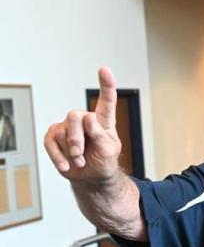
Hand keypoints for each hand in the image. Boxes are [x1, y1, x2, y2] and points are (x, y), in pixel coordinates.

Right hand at [44, 67, 121, 183]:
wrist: (91, 176)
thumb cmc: (103, 161)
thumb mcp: (109, 151)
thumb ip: (100, 134)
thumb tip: (88, 118)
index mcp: (104, 121)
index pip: (106, 101)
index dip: (106, 85)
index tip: (104, 70)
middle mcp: (85, 120)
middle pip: (75, 116)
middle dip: (76, 138)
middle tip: (80, 154)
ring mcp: (68, 127)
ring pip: (63, 132)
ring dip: (71, 151)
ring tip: (80, 161)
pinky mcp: (54, 136)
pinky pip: (50, 143)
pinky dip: (58, 156)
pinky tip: (67, 165)